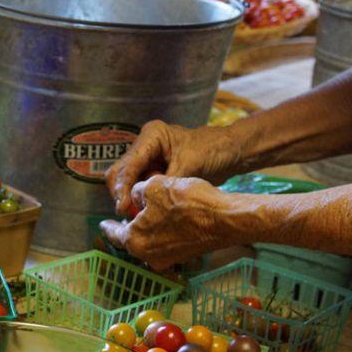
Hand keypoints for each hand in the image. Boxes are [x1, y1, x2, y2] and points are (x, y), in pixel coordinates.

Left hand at [99, 175, 240, 271]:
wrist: (226, 219)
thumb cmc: (187, 202)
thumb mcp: (154, 187)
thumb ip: (137, 193)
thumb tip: (136, 198)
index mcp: (135, 241)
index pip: (114, 233)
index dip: (108, 226)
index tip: (102, 223)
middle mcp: (148, 256)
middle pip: (132, 239)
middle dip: (129, 227)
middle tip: (125, 218)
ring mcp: (168, 259)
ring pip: (150, 242)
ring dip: (147, 229)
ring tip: (147, 216)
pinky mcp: (185, 256)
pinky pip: (166, 243)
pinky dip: (163, 232)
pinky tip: (168, 220)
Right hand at [105, 120, 242, 214]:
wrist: (233, 152)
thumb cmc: (215, 151)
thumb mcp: (189, 166)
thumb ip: (165, 182)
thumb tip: (145, 202)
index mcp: (151, 136)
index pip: (127, 165)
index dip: (122, 188)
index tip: (124, 208)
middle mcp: (144, 146)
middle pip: (119, 173)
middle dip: (122, 194)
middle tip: (131, 215)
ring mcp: (147, 159)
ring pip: (126, 183)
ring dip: (130, 198)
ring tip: (141, 213)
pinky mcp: (153, 171)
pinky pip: (138, 188)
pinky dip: (140, 199)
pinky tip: (146, 210)